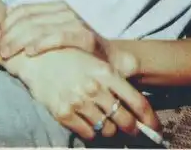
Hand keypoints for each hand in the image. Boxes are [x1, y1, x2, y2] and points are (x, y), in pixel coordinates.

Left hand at [0, 1, 102, 58]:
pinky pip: (59, 37)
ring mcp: (75, 22)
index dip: (6, 24)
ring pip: (39, 28)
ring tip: (7, 54)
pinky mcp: (85, 36)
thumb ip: (34, 26)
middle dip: (8, 35)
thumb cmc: (76, 49)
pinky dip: (42, 44)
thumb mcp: (53, 34)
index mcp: (54, 7)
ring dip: (19, 41)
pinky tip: (30, 52)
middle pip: (27, 19)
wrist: (110, 59)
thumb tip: (6, 19)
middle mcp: (64, 11)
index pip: (23, 10)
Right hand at [11, 48, 159, 140]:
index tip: (155, 128)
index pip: (137, 102)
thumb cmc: (68, 56)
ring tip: (106, 122)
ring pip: (107, 129)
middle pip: (125, 121)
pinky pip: (88, 134)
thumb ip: (117, 75)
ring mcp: (78, 101)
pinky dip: (92, 133)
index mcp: (105, 72)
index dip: (149, 119)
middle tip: (131, 128)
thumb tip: (139, 94)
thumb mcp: (95, 59)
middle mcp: (94, 88)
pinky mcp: (63, 113)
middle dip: (132, 128)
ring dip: (110, 129)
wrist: (34, 58)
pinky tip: (89, 123)